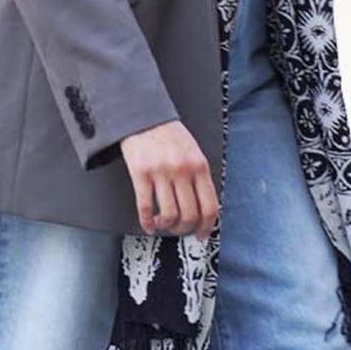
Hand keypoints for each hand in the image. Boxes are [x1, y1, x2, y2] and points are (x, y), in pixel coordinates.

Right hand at [119, 119, 218, 240]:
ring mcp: (161, 173)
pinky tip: (148, 224)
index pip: (210, 206)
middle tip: (179, 230)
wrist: (143, 115)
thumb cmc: (168, 134)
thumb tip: (201, 208)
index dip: (207, 226)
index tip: (202, 234)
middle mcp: (182, 170)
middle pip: (190, 214)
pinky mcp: (141, 173)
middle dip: (185, 229)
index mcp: (199, 166)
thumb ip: (198, 177)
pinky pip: (145, 207)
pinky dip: (147, 222)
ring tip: (162, 225)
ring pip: (168, 215)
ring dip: (166, 227)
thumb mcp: (193, 151)